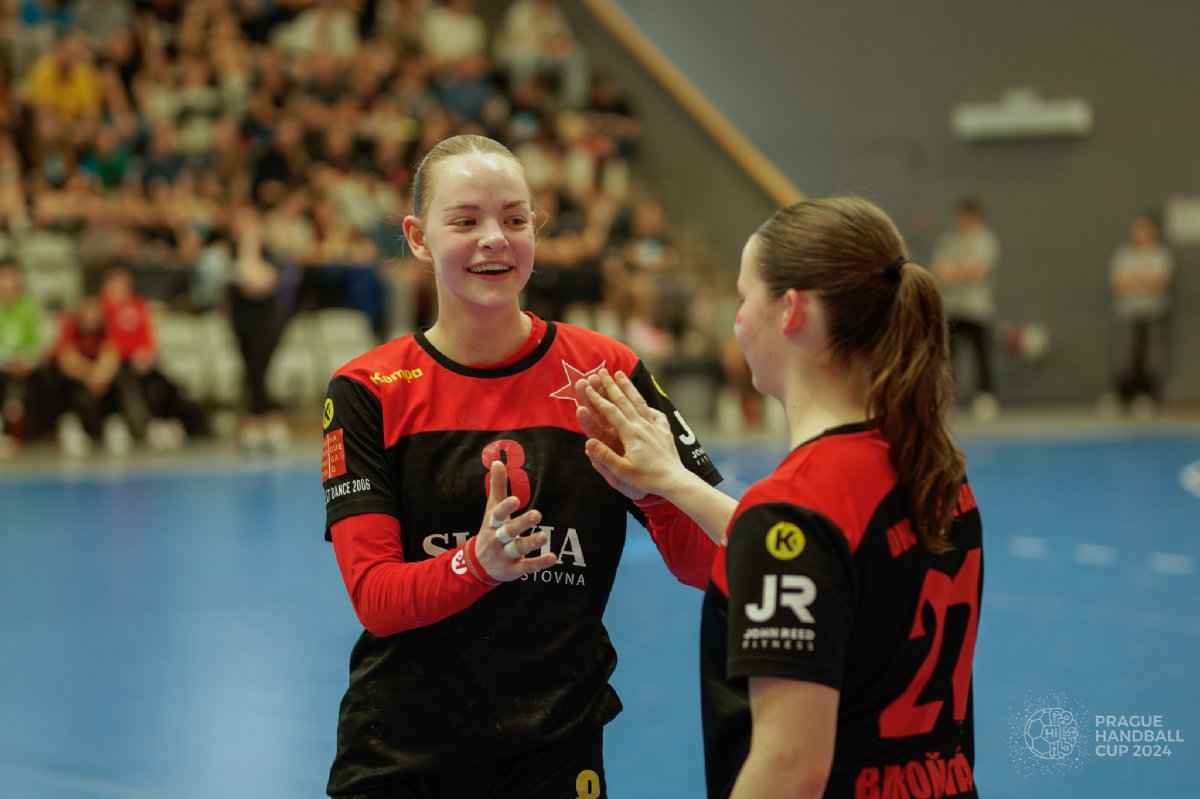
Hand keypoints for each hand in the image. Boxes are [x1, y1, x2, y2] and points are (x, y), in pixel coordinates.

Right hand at [475, 460, 556, 581]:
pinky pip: (527, 567)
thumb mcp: (491, 510)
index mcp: (493, 523)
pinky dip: (539, 563)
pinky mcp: (513, 570)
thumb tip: (497, 461)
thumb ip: (497, 486)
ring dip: (531, 543)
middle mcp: (497, 539)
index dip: (505, 507)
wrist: (477, 565)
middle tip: (537, 514)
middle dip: (522, 523)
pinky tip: (552, 557)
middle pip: (509, 531)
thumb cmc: (490, 531)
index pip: (497, 514)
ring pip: (518, 549)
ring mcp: (505, 555)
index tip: (515, 499)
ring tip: (544, 536)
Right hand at [576, 369, 681, 500]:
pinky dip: (650, 407)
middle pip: (624, 401)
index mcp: (630, 434)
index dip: (597, 398)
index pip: (610, 412)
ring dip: (628, 387)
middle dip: (611, 385)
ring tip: (621, 374)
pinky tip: (647, 405)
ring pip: (639, 402)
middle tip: (601, 371)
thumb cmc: (647, 479)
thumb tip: (588, 443)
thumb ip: (604, 457)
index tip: (586, 387)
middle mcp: (642, 426)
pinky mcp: (665, 432)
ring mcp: (654, 427)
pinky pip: (656, 415)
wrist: (674, 481)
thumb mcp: (622, 472)